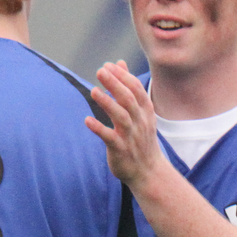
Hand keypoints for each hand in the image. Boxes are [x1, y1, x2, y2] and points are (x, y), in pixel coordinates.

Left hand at [84, 60, 163, 187]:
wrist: (148, 172)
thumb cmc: (141, 138)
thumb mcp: (140, 112)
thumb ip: (129, 87)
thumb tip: (119, 63)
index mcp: (145, 111)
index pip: (136, 89)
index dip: (123, 76)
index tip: (109, 65)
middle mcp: (139, 122)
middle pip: (128, 99)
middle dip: (115, 84)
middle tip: (100, 71)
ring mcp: (131, 136)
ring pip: (121, 117)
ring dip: (107, 104)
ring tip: (94, 91)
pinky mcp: (120, 150)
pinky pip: (110, 138)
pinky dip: (99, 129)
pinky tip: (87, 121)